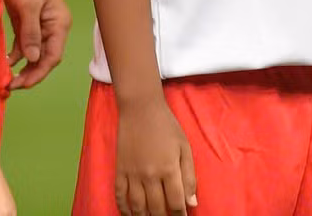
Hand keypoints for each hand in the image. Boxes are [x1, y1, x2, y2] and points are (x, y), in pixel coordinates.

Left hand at [3, 0, 68, 90]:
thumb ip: (30, 33)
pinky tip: (7, 61)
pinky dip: (17, 52)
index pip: (52, 57)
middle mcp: (53, 26)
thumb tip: (32, 58)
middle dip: (30, 73)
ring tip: (8, 79)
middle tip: (11, 85)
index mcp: (59, 24)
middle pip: (45, 57)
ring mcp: (41, 23)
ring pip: (34, 51)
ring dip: (24, 65)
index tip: (21, 84)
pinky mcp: (28, 18)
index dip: (38, 73)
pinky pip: (25, 41)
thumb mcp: (27, 5)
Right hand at [116, 92, 194, 214]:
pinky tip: (129, 214)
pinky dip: (124, 208)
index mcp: (169, 169)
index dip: (180, 214)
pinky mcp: (119, 169)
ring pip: (138, 206)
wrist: (140, 108)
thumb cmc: (166, 126)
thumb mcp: (185, 148)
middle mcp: (150, 175)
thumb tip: (191, 203)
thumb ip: (190, 177)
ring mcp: (132, 173)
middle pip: (157, 208)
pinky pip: (119, 194)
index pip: (175, 203)